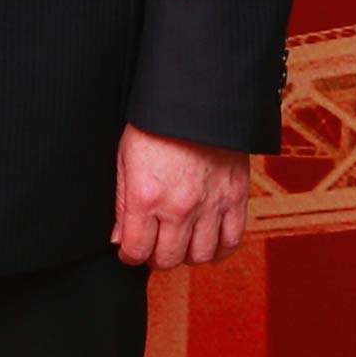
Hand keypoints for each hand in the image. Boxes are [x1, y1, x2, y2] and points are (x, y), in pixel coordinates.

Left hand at [112, 124, 249, 269]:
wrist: (198, 97)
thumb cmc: (156, 124)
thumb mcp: (125, 159)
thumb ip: (122, 204)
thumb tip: (119, 240)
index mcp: (146, 196)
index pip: (136, 250)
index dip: (129, 255)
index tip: (130, 249)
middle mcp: (179, 206)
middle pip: (167, 259)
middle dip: (155, 257)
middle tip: (153, 244)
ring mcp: (211, 204)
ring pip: (199, 256)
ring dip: (186, 254)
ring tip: (179, 240)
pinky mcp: (236, 198)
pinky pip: (231, 242)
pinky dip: (218, 249)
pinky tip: (207, 241)